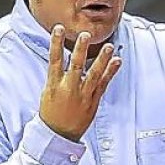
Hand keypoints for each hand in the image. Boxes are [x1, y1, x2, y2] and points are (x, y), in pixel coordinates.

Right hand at [39, 26, 122, 141]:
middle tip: (85, 35)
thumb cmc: (51, 113)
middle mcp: (69, 88)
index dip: (56, 44)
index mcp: (53, 85)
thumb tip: (61, 59)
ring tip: (108, 46)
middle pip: (76, 65)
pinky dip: (111, 72)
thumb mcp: (47, 92)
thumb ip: (56, 76)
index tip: (58, 29)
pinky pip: (104, 84)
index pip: (54, 60)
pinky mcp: (93, 101)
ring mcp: (83, 95)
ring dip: (101, 59)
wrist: (58, 135)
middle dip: (81, 50)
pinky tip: (116, 61)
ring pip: (94, 74)